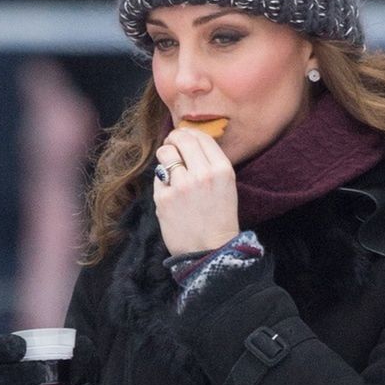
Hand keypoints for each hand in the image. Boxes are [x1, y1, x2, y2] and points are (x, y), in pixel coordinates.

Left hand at [153, 126, 240, 255]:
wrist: (210, 251)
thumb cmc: (219, 219)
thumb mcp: (226, 187)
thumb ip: (210, 164)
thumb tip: (188, 142)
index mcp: (223, 170)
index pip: (202, 137)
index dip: (189, 133)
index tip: (183, 137)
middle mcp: (203, 173)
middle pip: (182, 139)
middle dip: (174, 138)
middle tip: (172, 144)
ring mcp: (182, 185)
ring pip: (165, 153)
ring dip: (165, 156)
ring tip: (169, 166)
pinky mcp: (164, 197)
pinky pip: (158, 176)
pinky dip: (162, 180)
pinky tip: (170, 192)